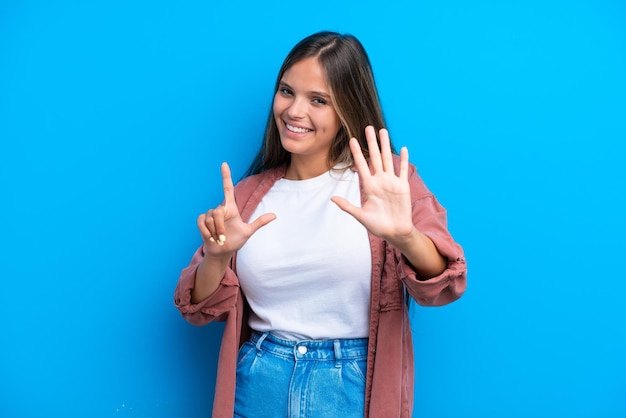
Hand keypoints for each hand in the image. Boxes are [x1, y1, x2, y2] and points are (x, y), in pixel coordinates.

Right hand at [198, 162, 275, 255]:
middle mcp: (220, 209)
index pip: (227, 188)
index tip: (224, 164)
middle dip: (220, 227)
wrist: (223, 252)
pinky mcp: (202, 222)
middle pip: (217, 211)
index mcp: (231, 208)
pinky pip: (202, 222)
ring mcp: (210, 215)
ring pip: (210, 218)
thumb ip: (259, 222)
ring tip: (218, 238)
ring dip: (215, 232)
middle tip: (223, 237)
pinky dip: (207, 232)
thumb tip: (275, 215)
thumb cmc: (235, 241)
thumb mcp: (248, 231)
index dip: (226, 176)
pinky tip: (211, 238)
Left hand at [331, 126, 413, 244]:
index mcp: (369, 186)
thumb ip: (347, 206)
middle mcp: (380, 181)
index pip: (361, 165)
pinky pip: (403, 170)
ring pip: (388, 159)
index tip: (352, 140)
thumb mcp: (360, 216)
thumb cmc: (377, 225)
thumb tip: (332, 199)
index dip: (356, 153)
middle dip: (371, 142)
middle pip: (374, 157)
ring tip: (383, 131)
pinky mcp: (403, 186)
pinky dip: (404, 160)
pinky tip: (404, 148)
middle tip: (368, 127)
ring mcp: (391, 182)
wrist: (395, 232)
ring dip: (385, 145)